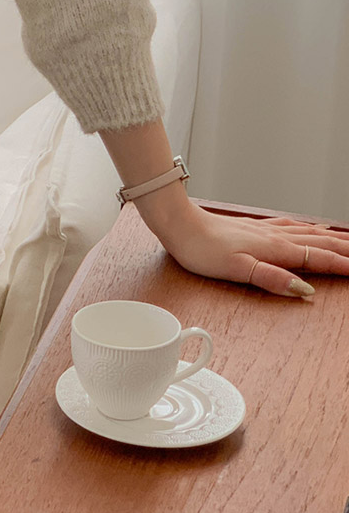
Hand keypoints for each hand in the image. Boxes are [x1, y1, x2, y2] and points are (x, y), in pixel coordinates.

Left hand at [149, 199, 348, 297]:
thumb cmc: (201, 249)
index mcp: (274, 249)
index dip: (342, 266)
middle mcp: (275, 236)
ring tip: (348, 243)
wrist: (180, 223)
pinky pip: (292, 226)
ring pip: (309, 233)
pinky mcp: (254, 227)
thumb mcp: (236, 270)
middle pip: (320, 243)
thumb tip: (303, 289)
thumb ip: (271, 279)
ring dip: (332, 239)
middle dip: (345, 250)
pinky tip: (310, 229)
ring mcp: (265, 230)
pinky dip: (310, 229)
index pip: (318, 259)